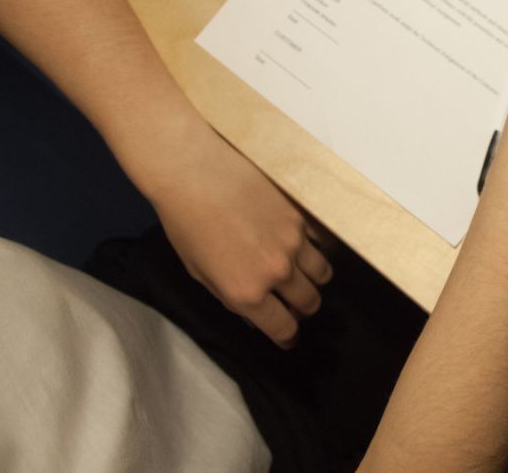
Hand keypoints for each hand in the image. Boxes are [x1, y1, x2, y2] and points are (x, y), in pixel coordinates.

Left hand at [143, 122, 333, 347]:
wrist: (193, 171)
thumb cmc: (184, 222)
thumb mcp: (199, 272)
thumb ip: (230, 295)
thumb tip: (253, 307)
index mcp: (246, 293)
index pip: (282, 327)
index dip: (287, 336)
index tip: (288, 336)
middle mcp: (276, 272)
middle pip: (309, 303)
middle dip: (302, 308)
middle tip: (293, 303)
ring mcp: (294, 243)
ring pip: (323, 275)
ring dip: (313, 280)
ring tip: (301, 273)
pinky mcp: (301, 216)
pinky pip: (321, 243)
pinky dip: (315, 249)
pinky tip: (302, 244)